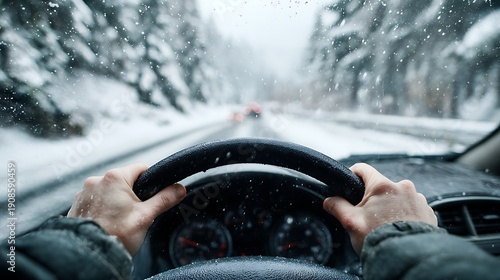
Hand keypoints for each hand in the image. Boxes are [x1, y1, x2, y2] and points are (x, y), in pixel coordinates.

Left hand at [67, 163, 185, 254]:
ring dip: (117, 202)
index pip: (141, 168)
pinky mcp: (77, 205)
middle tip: (137, 213)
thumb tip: (179, 189)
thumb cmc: (116, 235)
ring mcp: (84, 193)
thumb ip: (164, 199)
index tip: (154, 195)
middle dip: (133, 195)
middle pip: (124, 181)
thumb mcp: (146, 216)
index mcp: (114, 178)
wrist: (89, 255)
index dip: (151, 181)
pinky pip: (96, 201)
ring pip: (109, 191)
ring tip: (121, 221)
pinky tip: (108, 223)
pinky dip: (103, 209)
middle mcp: (96, 181)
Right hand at [323, 163, 436, 254]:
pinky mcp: (428, 212)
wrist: (407, 258)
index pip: (363, 169)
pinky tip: (399, 228)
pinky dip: (405, 215)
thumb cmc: (379, 239)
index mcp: (382, 186)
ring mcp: (418, 199)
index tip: (350, 187)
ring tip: (386, 225)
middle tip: (368, 216)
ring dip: (391, 206)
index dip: (353, 176)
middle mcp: (403, 187)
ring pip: (397, 197)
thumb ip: (337, 206)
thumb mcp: (350, 222)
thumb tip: (329, 201)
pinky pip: (412, 208)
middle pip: (381, 186)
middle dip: (373, 199)